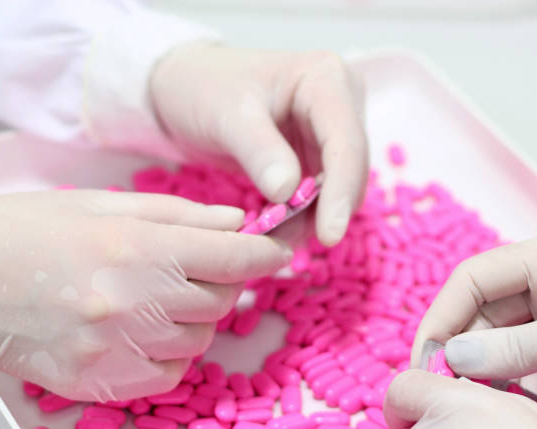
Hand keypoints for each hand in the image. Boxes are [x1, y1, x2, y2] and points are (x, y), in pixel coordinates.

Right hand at [0, 190, 290, 400]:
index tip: (277, 252)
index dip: (265, 254)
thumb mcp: (99, 203)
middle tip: (198, 267)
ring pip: (199, 343)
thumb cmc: (19, 230)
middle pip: (222, 302)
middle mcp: (130, 303)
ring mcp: (113, 350)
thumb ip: (177, 216)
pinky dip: (167, 356)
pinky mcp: (96, 385)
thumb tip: (236, 226)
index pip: (232, 258)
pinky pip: (166, 377)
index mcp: (133, 247)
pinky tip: (138, 332)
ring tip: (155, 298)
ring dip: (194, 320)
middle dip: (223, 282)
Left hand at [149, 42, 368, 245]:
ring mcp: (332, 131)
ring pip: (339, 188)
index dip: (342, 191)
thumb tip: (288, 193)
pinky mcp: (319, 156)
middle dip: (325, 210)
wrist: (186, 88)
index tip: (328, 235)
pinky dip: (302, 216)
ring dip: (312, 218)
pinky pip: (321, 194)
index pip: (345, 143)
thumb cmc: (203, 88)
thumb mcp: (226, 115)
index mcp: (325, 78)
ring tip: (273, 238)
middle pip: (350, 169)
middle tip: (285, 243)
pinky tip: (276, 231)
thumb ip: (259, 150)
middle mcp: (340, 102)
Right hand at [413, 224, 536, 428]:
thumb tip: (455, 358)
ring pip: (504, 347)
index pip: (476, 278)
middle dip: (464, 352)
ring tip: (483, 407)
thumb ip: (524, 347)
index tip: (425, 362)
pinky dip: (519, 391)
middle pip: (484, 315)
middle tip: (449, 395)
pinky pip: (529, 372)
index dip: (443, 317)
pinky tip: (521, 412)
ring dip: (490, 375)